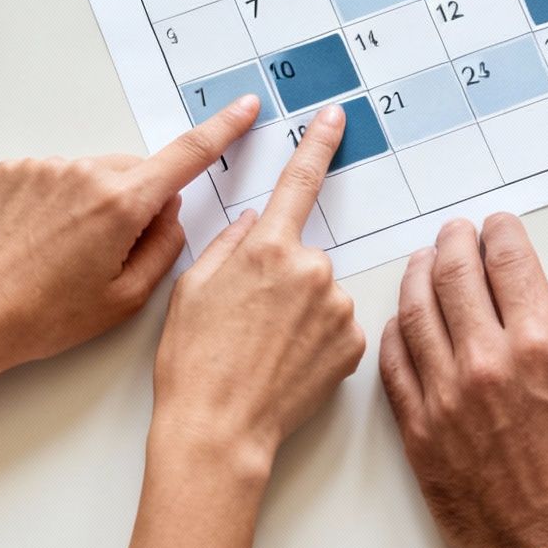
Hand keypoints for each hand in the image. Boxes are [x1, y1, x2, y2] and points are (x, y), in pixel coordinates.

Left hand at [0, 96, 260, 404]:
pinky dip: (59, 201)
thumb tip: (170, 210)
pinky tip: (40, 240)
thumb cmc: (45, 318)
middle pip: (136, 172)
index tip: (244, 107)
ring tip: (63, 254)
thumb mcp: (126, 298)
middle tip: (109, 254)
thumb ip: (165, 246)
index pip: (187, 155)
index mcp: (121, 205)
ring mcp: (46, 166)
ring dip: (94, 203)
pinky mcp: (14, 169)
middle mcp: (85, 172)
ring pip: (95, 174)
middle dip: (136, 202)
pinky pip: (57, 176)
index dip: (222, 129)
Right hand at [111, 104, 366, 547]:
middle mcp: (311, 269)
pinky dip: (318, 340)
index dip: (318, 144)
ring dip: (302, 312)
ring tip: (266, 349)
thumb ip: (229, 244)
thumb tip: (254, 225)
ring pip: (322, 294)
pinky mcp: (354, 343)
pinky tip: (288, 364)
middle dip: (283, 277)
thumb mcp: (192, 287)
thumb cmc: (194, 362)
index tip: (336, 118)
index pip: (299, 181)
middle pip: (303, 256)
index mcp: (267, 248)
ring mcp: (337, 307)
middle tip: (249, 320)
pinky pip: (337, 327)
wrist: (218, 429)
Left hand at [379, 214, 547, 547]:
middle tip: (457, 231)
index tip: (500, 225)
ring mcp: (444, 398)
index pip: (509, 262)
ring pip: (415, 314)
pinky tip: (401, 322)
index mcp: (540, 347)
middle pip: (454, 276)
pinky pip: (394, 367)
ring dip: (417, 276)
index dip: (502, 232)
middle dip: (455, 242)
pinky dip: (394, 333)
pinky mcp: (420, 433)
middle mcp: (484, 364)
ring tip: (424, 261)